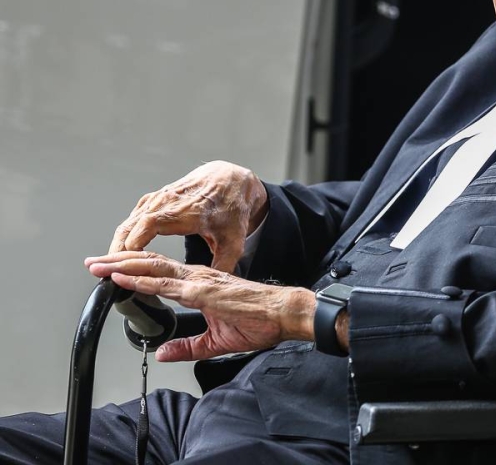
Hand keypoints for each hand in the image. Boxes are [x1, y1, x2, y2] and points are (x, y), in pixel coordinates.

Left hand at [85, 251, 315, 361]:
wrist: (283, 314)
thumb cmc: (258, 321)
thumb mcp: (215, 342)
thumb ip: (187, 347)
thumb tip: (163, 353)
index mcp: (199, 284)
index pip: (158, 272)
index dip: (132, 270)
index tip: (108, 270)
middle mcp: (196, 276)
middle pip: (150, 264)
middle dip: (118, 262)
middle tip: (92, 262)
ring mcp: (199, 281)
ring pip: (153, 267)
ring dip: (123, 266)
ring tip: (98, 264)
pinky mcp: (204, 291)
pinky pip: (168, 284)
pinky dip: (143, 280)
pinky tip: (124, 278)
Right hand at [110, 161, 267, 271]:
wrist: (230, 180)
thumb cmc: (231, 206)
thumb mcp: (234, 240)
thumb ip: (223, 264)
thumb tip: (214, 287)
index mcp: (184, 212)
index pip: (147, 227)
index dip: (132, 247)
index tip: (123, 268)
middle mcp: (167, 202)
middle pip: (130, 227)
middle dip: (115, 251)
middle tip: (106, 272)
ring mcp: (158, 198)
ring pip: (128, 222)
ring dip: (117, 244)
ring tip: (109, 265)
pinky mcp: (155, 199)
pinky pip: (133, 218)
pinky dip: (124, 234)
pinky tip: (123, 250)